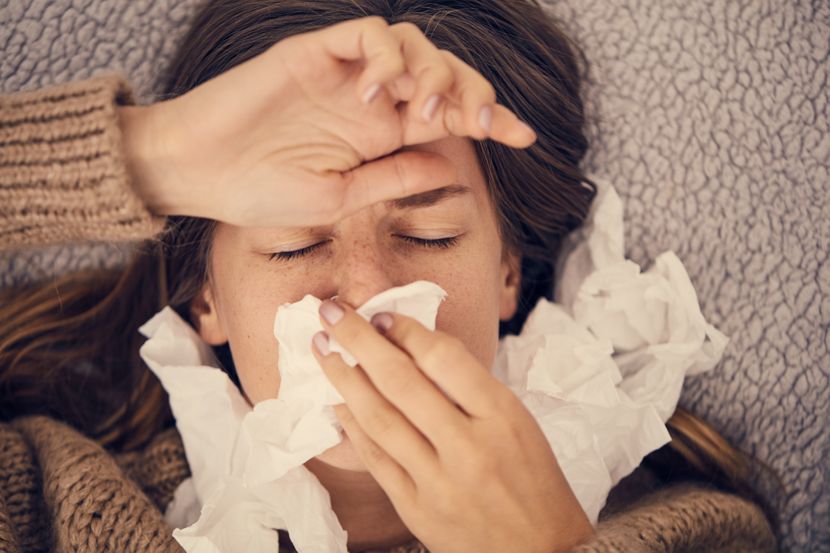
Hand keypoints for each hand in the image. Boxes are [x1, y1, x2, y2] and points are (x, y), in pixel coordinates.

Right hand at [120, 16, 536, 227]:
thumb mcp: (339, 198)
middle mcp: (369, 100)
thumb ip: (394, 176)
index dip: (490, 120)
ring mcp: (344, 73)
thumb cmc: (259, 192)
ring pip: (414, 45)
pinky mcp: (314, 51)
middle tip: (478, 121)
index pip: (447, 119)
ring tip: (419, 111)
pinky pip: (366, 33)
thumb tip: (452, 166)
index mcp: (379, 137)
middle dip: (474, 91)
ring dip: (433, 73)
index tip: (525, 136)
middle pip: (444, 74)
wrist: (198, 174)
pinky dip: (383, 57)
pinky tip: (373, 92)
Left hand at [311, 301, 594, 552]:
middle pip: (401, 380)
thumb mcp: (520, 424)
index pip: (444, 358)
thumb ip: (472, 389)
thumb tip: (416, 347)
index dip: (406, 329)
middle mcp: (468, 446)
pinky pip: (375, 459)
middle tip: (333, 313)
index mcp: (503, 417)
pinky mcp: (416, 508)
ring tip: (324, 350)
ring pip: (379, 418)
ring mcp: (438, 480)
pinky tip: (337, 402)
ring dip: (344, 378)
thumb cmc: (535, 482)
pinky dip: (352, 426)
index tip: (382, 315)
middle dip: (359, 339)